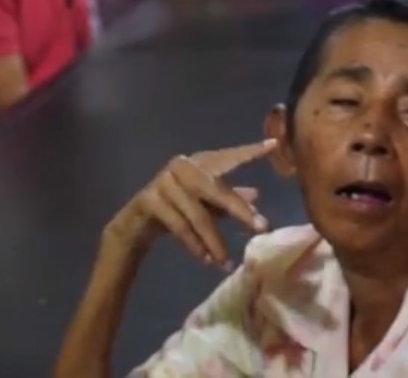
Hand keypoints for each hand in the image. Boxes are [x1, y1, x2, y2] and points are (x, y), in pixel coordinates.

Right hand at [103, 140, 274, 269]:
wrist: (134, 224)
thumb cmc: (177, 208)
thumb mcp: (206, 203)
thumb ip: (229, 197)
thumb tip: (257, 196)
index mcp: (198, 162)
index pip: (227, 157)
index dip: (249, 152)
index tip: (274, 145)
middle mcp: (181, 166)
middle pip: (216, 190)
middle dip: (240, 211)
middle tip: (262, 228)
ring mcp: (164, 182)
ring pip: (198, 215)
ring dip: (214, 241)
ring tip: (227, 261)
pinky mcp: (149, 201)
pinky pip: (179, 227)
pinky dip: (195, 245)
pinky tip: (207, 260)